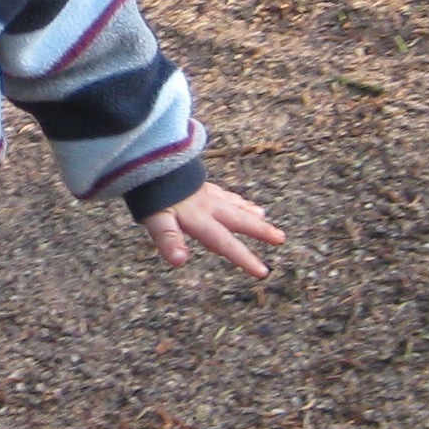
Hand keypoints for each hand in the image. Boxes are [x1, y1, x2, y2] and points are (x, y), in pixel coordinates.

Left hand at [141, 179, 282, 277]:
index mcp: (199, 218)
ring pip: (233, 204)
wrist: (148, 156)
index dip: (244, 258)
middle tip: (280, 238)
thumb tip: (179, 260)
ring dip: (249, 213)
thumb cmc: (151, 192)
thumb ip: (168, 239)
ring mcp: (204, 193)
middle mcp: (207, 205)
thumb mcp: (155, 219)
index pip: (225, 243)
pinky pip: (223, 193)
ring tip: (264, 217)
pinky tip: (237, 200)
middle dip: (260, 231)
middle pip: (239, 220)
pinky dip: (235, 199)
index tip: (262, 272)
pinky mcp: (197, 183)